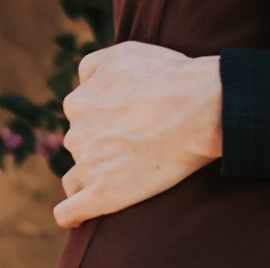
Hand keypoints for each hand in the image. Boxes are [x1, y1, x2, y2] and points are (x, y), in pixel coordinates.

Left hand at [52, 42, 224, 228]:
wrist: (200, 107)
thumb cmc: (169, 76)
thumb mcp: (124, 52)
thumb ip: (92, 66)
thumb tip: (81, 83)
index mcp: (78, 102)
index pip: (82, 114)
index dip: (108, 117)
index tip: (132, 119)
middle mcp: (76, 134)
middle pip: (81, 145)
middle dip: (102, 144)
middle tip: (139, 142)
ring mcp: (88, 166)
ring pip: (77, 175)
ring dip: (95, 174)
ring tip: (127, 172)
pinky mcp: (103, 195)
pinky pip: (69, 212)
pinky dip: (73, 215)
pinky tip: (81, 217)